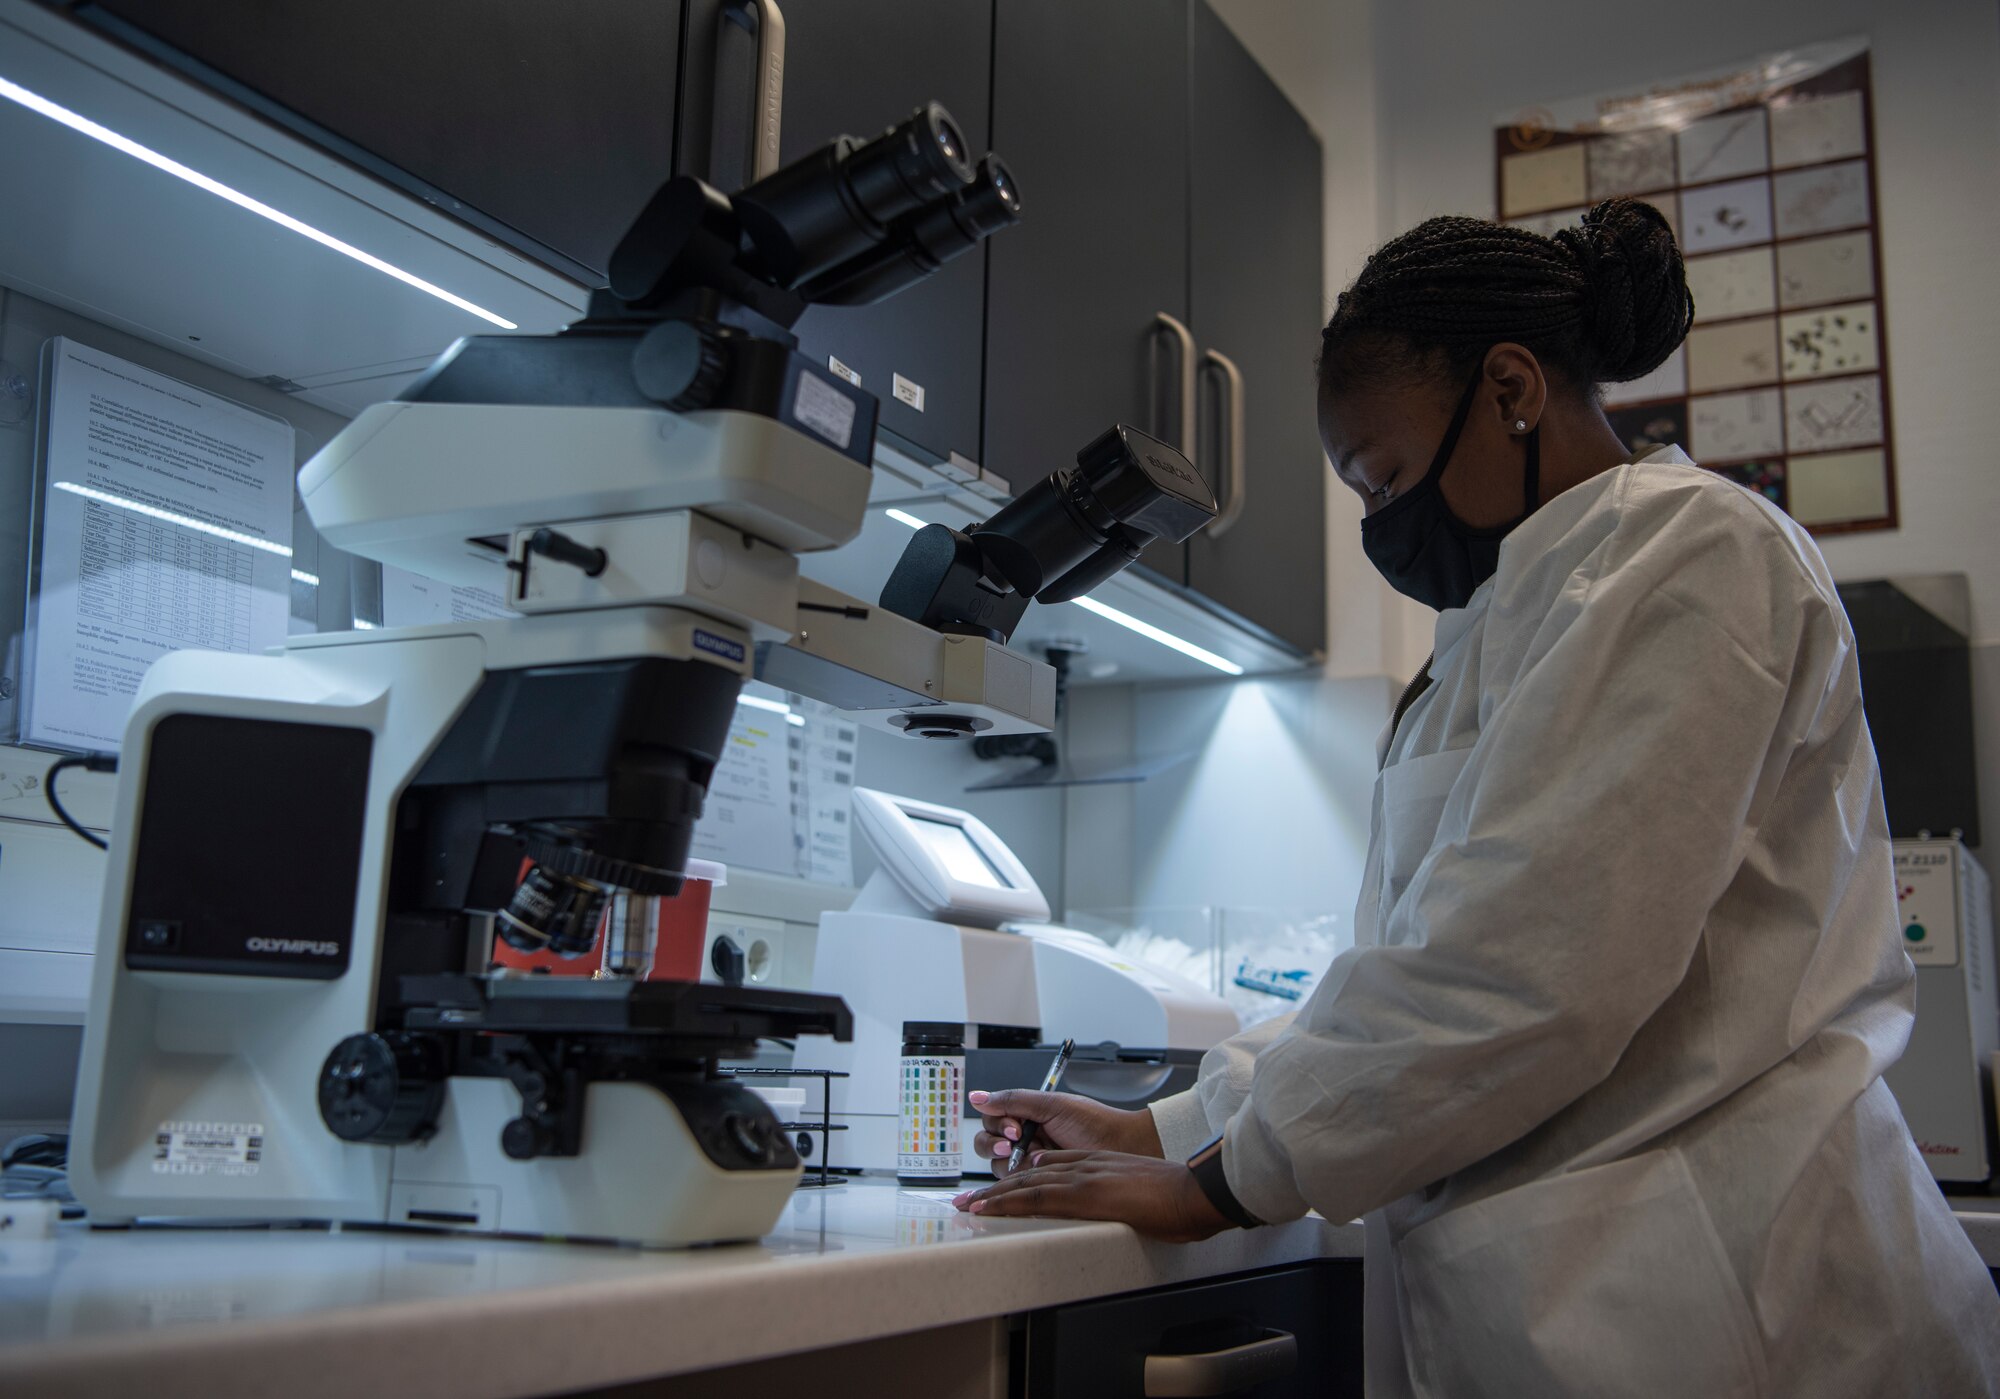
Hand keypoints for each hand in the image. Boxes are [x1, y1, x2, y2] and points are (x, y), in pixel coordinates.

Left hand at [952, 1150, 1229, 1241]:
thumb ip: (1112, 1189)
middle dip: (996, 1188)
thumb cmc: (1174, 1196)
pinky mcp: (1084, 1193)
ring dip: (992, 1195)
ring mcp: (1082, 1178)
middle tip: (967, 1199)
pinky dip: (1008, 1201)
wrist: (1192, 1192)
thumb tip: (1095, 1200)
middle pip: (1029, 1173)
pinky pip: (1037, 1197)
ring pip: (1026, 1183)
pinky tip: (989, 1208)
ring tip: (966, 1205)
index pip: (1047, 1167)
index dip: (1020, 1179)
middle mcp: (1083, 1166)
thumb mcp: (1136, 1187)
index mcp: (1095, 1165)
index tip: (999, 1191)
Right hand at [970, 1089, 1160, 1176]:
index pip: (994, 1119)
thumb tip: (977, 1096)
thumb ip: (1014, 1100)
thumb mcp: (1054, 1106)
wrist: (1125, 1147)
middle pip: (988, 1143)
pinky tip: (1030, 1175)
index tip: (1015, 1127)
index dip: (998, 1123)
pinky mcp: (1040, 1186)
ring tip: (1026, 1159)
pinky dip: (1016, 1182)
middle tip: (1014, 1144)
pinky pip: (1015, 1187)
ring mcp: (1032, 1164)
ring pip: (997, 1166)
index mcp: (1029, 1117)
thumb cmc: (1096, 1124)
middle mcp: (1026, 1140)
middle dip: (995, 1143)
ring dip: (1006, 1162)